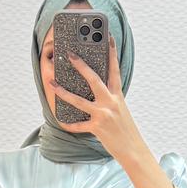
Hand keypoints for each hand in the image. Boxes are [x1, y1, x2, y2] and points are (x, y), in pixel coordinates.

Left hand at [47, 35, 146, 163]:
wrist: (134, 150)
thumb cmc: (126, 130)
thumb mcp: (121, 110)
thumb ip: (110, 99)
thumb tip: (97, 91)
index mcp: (118, 96)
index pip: (114, 70)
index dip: (112, 52)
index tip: (107, 37)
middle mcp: (111, 102)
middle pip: (94, 79)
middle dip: (81, 65)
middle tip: (69, 54)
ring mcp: (104, 115)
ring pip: (79, 101)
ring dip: (63, 92)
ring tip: (52, 84)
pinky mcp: (97, 128)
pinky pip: (79, 125)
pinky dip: (69, 124)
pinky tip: (60, 119)